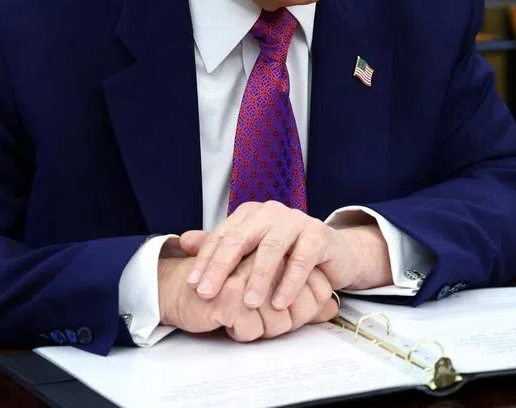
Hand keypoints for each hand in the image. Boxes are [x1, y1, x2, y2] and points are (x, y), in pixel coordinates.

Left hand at [178, 201, 391, 311]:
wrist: (332, 253)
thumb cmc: (287, 254)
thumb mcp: (251, 252)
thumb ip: (219, 246)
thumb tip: (183, 241)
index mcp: (251, 214)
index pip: (222, 235)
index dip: (205, 260)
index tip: (192, 285)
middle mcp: (271, 213)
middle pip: (241, 238)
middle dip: (221, 268)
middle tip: (207, 294)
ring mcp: (296, 221)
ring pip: (271, 248)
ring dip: (258, 277)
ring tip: (247, 303)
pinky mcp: (319, 234)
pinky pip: (302, 259)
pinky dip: (289, 282)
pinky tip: (279, 302)